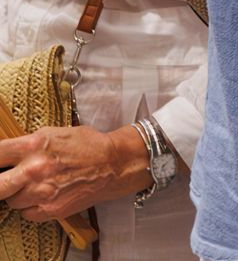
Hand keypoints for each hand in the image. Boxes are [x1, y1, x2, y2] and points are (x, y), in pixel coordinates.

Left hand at [0, 124, 150, 221]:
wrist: (115, 164)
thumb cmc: (87, 146)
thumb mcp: (54, 134)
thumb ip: (27, 144)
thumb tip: (5, 154)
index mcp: (34, 145)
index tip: (0, 162)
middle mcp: (34, 170)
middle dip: (1, 183)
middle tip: (9, 181)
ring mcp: (41, 192)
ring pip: (11, 201)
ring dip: (19, 194)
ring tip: (35, 185)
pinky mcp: (50, 210)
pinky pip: (26, 213)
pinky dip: (32, 206)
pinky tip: (45, 195)